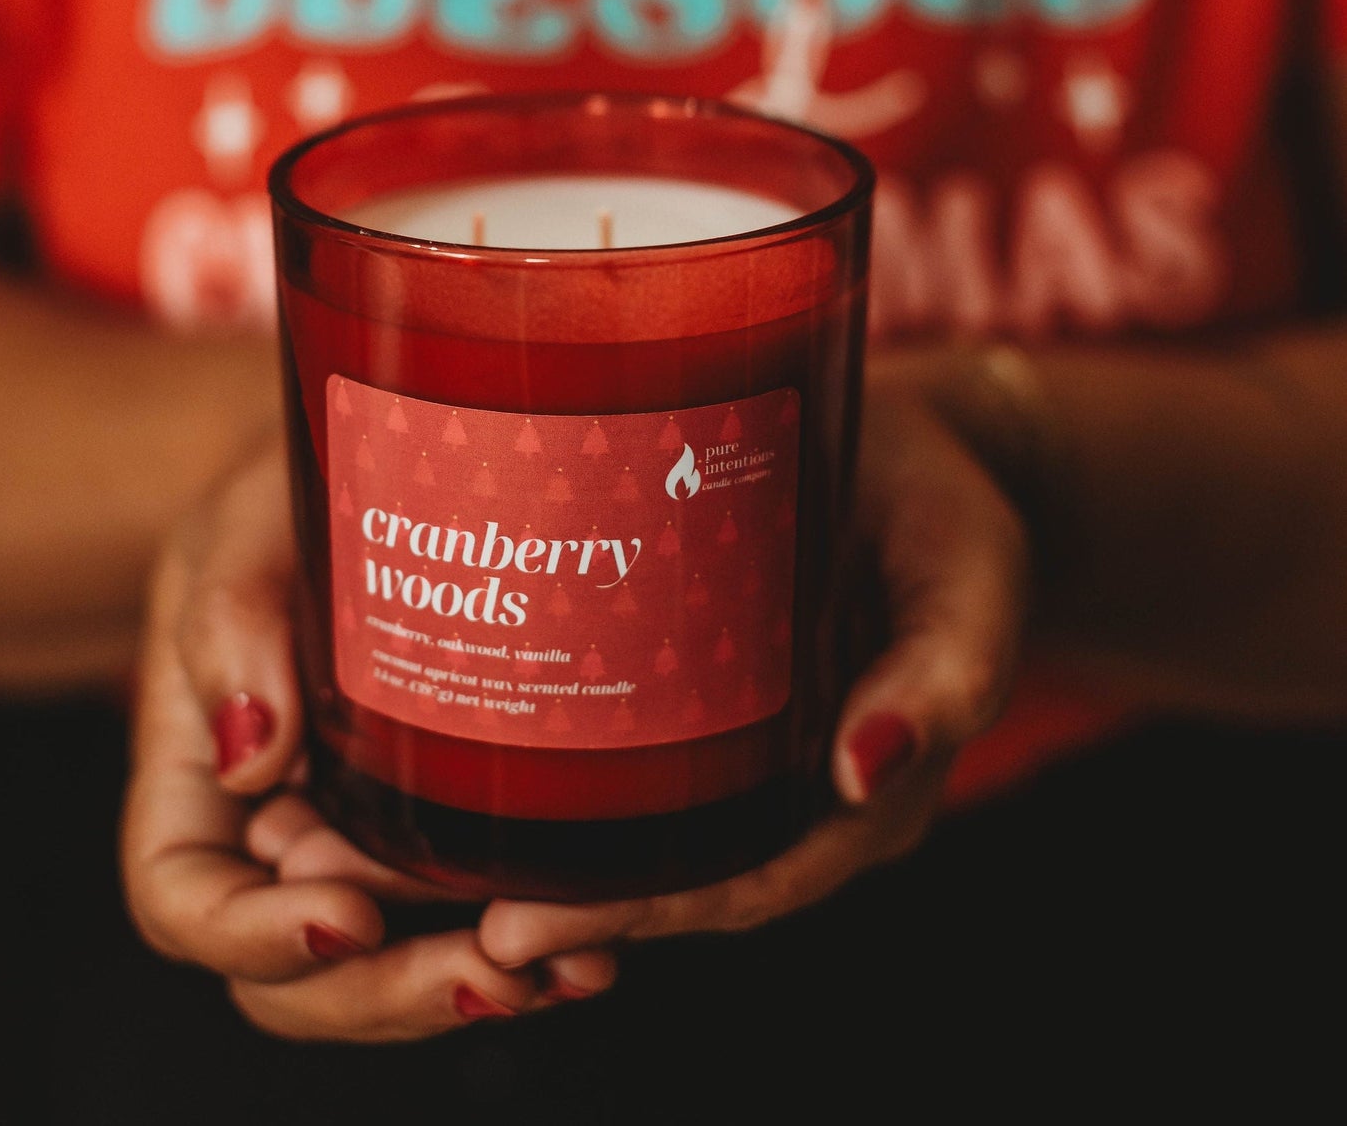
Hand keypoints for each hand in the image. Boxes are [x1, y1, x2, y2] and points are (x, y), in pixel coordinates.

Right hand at [120, 439, 616, 1040]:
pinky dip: (517, 935)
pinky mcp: (439, 810)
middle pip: (292, 965)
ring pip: (386, 955)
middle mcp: (273, 816)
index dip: (249, 934)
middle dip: (383, 990)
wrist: (375, 460)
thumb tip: (250, 753)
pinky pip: (461, 901)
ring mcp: (357, 823)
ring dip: (464, 982)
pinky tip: (588, 939)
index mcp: (194, 764)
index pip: (184, 894)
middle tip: (486, 973)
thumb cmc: (290, 484)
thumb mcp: (243, 525)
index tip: (344, 915)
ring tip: (566, 971)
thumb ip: (228, 620)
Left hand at [477, 380, 1028, 967]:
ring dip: (536, 846)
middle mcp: (791, 790)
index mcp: (859, 799)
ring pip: (639, 824)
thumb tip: (866, 771)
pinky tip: (465, 750)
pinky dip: (554, 767)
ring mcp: (743, 742)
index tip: (522, 929)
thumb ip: (943, 676)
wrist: (918, 450)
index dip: (637, 914)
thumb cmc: (954, 521)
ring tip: (407, 851)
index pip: (742, 884)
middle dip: (559, 900)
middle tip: (431, 904)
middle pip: (672, 874)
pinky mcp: (703, 683)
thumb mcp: (972, 588)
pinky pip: (632, 747)